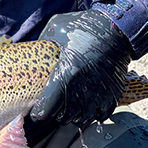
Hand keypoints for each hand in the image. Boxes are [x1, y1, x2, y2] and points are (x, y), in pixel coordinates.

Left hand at [29, 8, 131, 127]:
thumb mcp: (55, 29)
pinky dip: (93, 113)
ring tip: (70, 106)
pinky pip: (101, 115)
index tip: (36, 110)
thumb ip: (42, 43)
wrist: (116, 29)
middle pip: (64, 118)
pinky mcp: (112, 95)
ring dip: (74, 115)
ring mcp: (98, 95)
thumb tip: (31, 51)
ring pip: (82, 120)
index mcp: (64, 76)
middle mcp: (81, 90)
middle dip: (56, 114)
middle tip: (54, 105)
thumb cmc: (83, 27)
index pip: (46, 109)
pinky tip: (88, 105)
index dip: (38, 113)